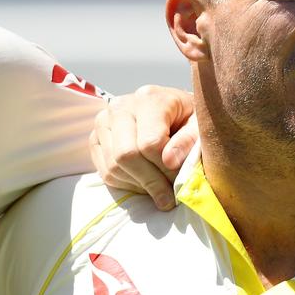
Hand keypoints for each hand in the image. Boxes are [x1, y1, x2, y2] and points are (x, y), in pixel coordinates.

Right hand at [90, 85, 196, 209]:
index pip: (149, 142)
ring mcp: (103, 122)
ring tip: (159, 189)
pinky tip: (145, 182)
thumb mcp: (199, 126)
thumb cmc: (189, 120)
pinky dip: (127, 185)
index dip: (166, 169)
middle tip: (170, 196)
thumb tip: (169, 162)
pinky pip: (105, 172)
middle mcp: (120, 106)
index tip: (181, 182)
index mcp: (149, 98)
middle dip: (150, 181)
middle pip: (126, 155)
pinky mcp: (95, 138)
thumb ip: (189, 141)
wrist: (172, 111)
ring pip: (114, 167)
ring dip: (139, 186)